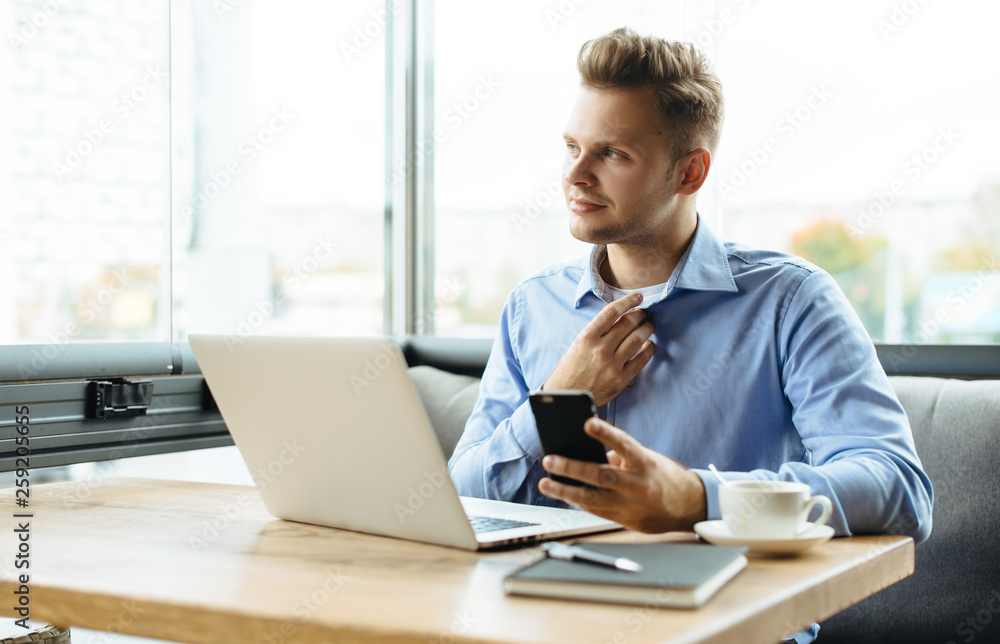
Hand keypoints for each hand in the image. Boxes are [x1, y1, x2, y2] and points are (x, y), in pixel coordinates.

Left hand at [537, 417, 706, 532]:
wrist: (687, 507)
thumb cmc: (661, 476)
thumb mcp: (647, 459)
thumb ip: (619, 455)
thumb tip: (587, 451)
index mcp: (645, 463)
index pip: (624, 444)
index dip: (605, 433)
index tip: (588, 422)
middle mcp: (638, 484)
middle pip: (601, 475)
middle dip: (572, 467)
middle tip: (550, 460)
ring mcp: (630, 504)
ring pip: (592, 498)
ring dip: (565, 490)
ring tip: (546, 482)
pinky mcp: (624, 519)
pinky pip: (595, 510)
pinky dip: (576, 501)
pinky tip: (561, 493)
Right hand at [542, 292, 654, 406]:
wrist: (566, 400)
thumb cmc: (569, 372)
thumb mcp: (577, 346)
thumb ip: (596, 333)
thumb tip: (617, 320)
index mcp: (586, 338)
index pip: (611, 312)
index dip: (628, 301)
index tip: (638, 297)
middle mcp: (600, 349)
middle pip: (628, 323)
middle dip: (640, 314)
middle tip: (644, 314)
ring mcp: (612, 364)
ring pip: (637, 338)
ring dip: (647, 329)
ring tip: (649, 326)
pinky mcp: (621, 379)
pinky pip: (641, 359)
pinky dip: (649, 349)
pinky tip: (650, 345)